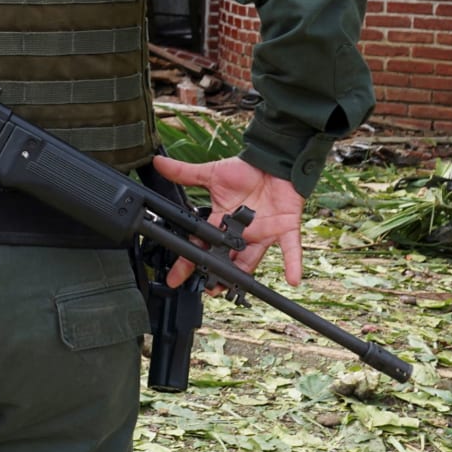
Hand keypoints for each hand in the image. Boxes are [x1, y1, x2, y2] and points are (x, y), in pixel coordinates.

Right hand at [150, 155, 305, 288]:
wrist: (272, 162)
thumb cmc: (245, 170)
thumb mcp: (212, 173)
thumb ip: (185, 173)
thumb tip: (158, 162)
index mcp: (222, 221)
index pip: (201, 244)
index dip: (188, 261)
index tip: (175, 277)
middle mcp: (241, 233)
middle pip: (226, 260)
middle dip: (217, 276)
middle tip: (208, 289)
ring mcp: (263, 233)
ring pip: (252, 260)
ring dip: (244, 276)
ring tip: (235, 289)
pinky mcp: (284, 229)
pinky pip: (289, 249)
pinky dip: (292, 264)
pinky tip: (292, 279)